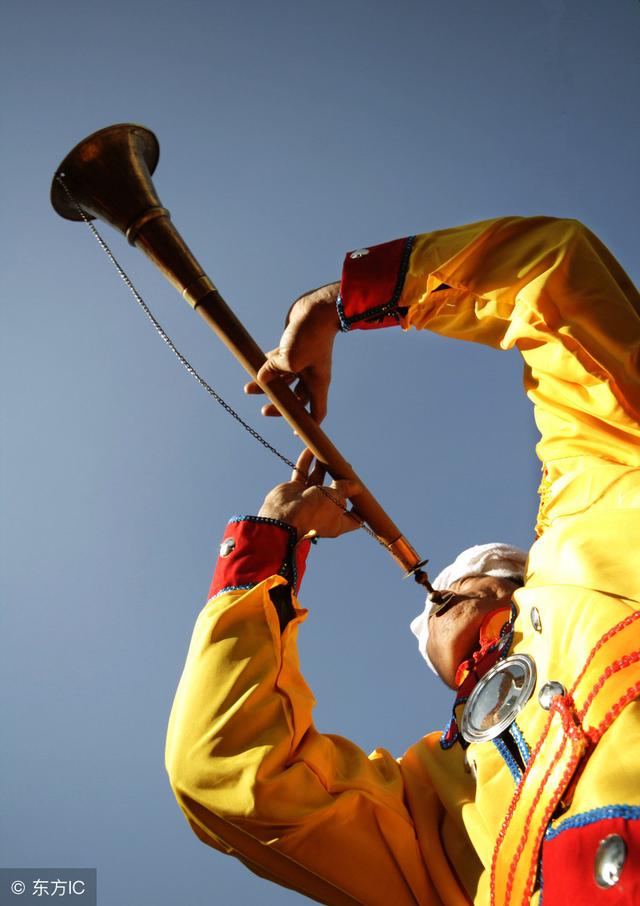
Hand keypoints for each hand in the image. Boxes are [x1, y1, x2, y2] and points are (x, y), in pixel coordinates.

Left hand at [245, 282, 340, 422]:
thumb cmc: (310, 337)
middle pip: (296, 398)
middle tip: (264, 412)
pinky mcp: (294, 348)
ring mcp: (304, 361)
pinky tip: (255, 369)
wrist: (317, 309)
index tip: (294, 432)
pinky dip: (268, 367)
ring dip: (267, 385)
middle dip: (280, 405)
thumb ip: (273, 372)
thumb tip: (261, 378)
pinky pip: (279, 363)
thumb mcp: (289, 360)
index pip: (316, 412)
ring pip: (284, 380)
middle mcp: (312, 375)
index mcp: (318, 383)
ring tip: (248, 390)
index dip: (307, 425)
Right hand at [258, 449, 361, 539]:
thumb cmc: (313, 512)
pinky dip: (306, 462)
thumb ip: (346, 488)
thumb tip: (355, 485)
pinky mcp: (295, 490)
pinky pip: (302, 473)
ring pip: (318, 480)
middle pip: (336, 494)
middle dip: (341, 480)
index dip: (361, 508)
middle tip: (346, 468)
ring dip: (323, 467)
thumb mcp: (337, 498)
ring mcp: (308, 500)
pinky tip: (311, 451)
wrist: (284, 517)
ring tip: (331, 456)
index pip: (354, 518)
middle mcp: (323, 511)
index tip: (365, 496)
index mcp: (337, 522)